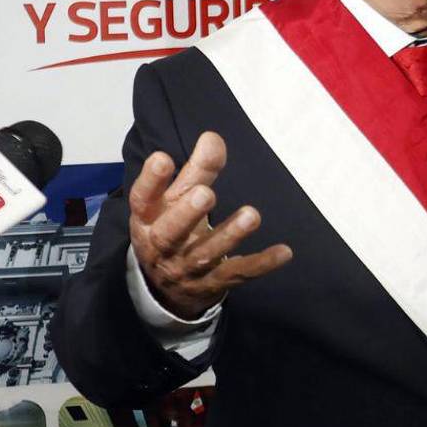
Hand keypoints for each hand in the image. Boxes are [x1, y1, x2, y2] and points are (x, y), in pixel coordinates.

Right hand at [129, 131, 291, 319]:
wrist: (168, 290)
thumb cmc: (172, 229)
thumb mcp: (175, 201)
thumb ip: (196, 170)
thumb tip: (212, 137)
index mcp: (148, 220)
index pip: (143, 200)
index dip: (151, 181)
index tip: (163, 158)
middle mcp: (163, 247)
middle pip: (170, 233)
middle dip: (187, 213)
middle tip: (206, 193)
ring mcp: (188, 269)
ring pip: (207, 254)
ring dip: (229, 235)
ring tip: (251, 215)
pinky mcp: (214, 283)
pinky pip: (239, 273)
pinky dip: (261, 264)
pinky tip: (284, 252)